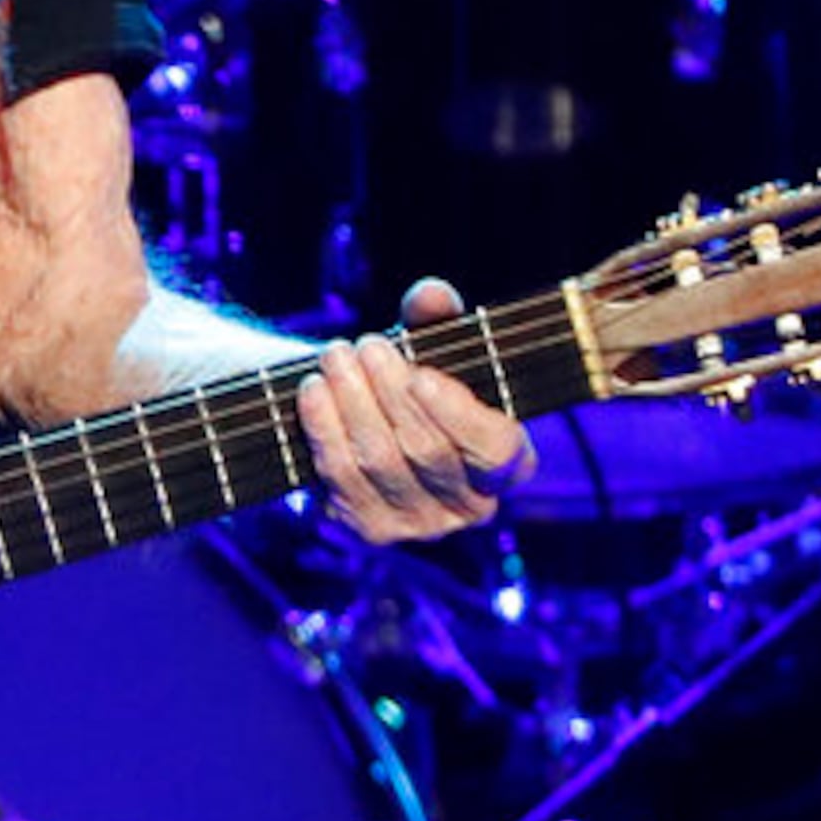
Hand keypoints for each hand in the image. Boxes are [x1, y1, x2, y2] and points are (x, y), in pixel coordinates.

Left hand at [296, 278, 532, 543]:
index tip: (421, 376)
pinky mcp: (369, 527)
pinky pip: (340, 477)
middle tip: (366, 344)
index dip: (460, 415)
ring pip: (379, 461)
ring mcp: (419, 524)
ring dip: (351, 401)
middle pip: (427, 450)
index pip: (498, 450)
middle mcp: (471, 505)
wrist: (359, 421)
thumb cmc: (409, 382)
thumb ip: (435, 318)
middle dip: (389, 391)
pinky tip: (313, 390)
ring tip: (335, 356)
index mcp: (507, 463)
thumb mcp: (427, 345)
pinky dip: (323, 427)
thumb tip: (433, 294)